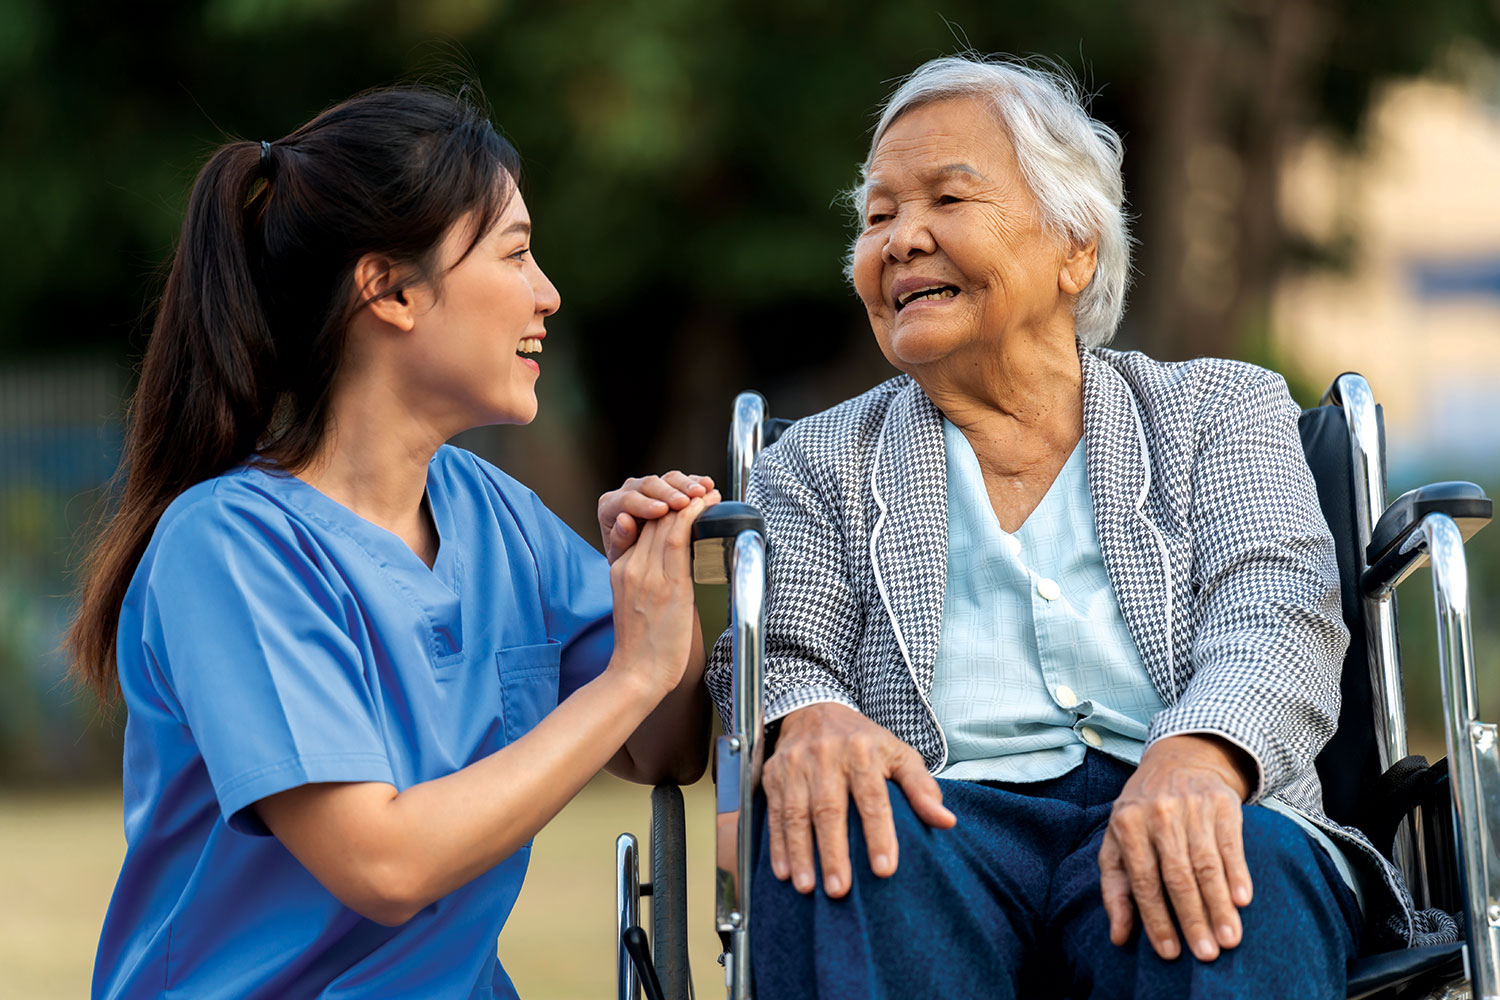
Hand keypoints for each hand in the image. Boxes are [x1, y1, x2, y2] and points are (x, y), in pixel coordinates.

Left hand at [598, 472, 715, 563]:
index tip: (662, 510)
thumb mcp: (620, 556)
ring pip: (668, 479)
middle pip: (649, 484)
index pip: (627, 500)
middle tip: (684, 502)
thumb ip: (619, 539)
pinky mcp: (669, 487)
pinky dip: (696, 482)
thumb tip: (624, 520)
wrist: (640, 562)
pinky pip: (683, 481)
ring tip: (701, 493)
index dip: (645, 504)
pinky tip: (708, 486)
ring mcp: (650, 487)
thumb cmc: (626, 560)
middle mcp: (629, 491)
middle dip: (668, 492)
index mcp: (610, 506)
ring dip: (686, 485)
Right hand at [608, 493, 717, 695]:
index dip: (666, 508)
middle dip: (680, 499)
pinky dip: (695, 516)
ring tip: (710, 492)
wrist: (636, 674)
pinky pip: (679, 538)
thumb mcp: (637, 604)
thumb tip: (680, 565)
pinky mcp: (667, 585)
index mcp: (621, 569)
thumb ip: (651, 579)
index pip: (643, 527)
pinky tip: (708, 506)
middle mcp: (631, 566)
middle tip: (704, 487)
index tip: (687, 500)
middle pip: (654, 519)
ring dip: (692, 502)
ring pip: (667, 522)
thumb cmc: (643, 646)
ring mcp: (647, 574)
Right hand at [762, 703, 955, 897]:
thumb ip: (922, 787)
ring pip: (796, 813)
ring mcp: (796, 764)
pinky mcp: (774, 774)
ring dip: (801, 854)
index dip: (879, 835)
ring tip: (808, 888)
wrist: (815, 710)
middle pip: (829, 809)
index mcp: (863, 751)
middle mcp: (826, 755)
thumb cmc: (864, 741)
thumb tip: (946, 821)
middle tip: (840, 890)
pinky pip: (774, 812)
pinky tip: (783, 872)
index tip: (884, 870)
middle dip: (833, 852)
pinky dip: (777, 845)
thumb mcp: (898, 754)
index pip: (872, 798)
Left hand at [1099, 734, 1255, 961]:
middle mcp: (1158, 814)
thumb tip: (1118, 937)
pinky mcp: (1221, 803)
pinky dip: (1238, 873)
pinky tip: (1243, 900)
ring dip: (1219, 905)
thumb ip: (1115, 889)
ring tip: (1229, 939)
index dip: (1156, 919)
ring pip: (1206, 865)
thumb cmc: (1141, 814)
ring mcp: (1190, 806)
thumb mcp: (1117, 843)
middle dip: (1192, 918)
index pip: (1142, 881)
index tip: (1170, 953)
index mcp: (1127, 824)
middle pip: (1177, 876)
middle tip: (1206, 955)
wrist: (1176, 762)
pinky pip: (1231, 844)